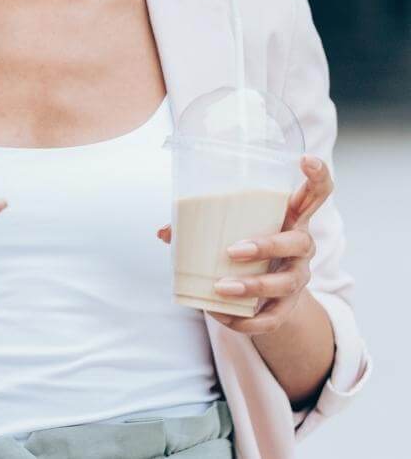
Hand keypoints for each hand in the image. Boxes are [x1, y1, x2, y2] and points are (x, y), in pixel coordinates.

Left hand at [156, 154, 333, 334]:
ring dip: (253, 286)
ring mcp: (299, 276)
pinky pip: (274, 318)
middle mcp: (302, 246)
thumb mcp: (232, 227)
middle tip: (233, 250)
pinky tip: (222, 317)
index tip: (306, 160)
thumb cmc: (249, 243)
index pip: (317, 193)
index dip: (317, 176)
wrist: (270, 290)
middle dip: (267, 246)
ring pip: (286, 283)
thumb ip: (200, 224)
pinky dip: (247, 321)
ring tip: (221, 288)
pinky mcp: (290, 306)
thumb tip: (163, 232)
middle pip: (299, 242)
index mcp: (291, 217)